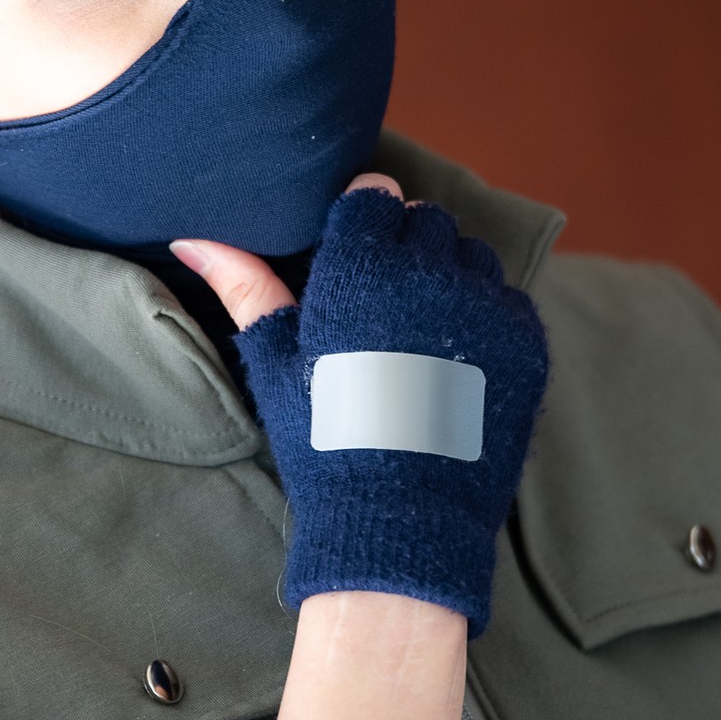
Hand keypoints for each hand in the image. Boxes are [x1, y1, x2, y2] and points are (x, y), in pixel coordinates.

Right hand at [171, 173, 548, 632]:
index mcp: (361, 270)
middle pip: (424, 222)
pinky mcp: (527, 342)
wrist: (402, 521)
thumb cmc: (325, 441)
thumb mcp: (276, 363)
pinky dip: (485, 320)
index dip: (360, 225)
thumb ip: (245, 287)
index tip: (352, 262)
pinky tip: (452, 363)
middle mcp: (430, 274)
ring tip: (418, 336)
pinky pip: (508, 301)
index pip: (372, 197)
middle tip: (381, 308)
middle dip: (404, 250)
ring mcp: (485, 308)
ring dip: (448, 278)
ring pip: (471, 256)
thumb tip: (193, 238)